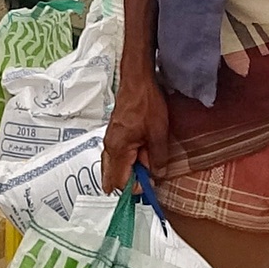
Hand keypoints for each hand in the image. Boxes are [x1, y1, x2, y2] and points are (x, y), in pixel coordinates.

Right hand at [101, 70, 173, 192]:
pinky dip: (128, 160)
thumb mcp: (158, 133)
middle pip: (112, 177)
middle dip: (130, 182)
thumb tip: (158, 174)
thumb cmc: (146, 102)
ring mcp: (110, 140)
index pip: (120, 182)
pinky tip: (142, 154)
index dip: (136, 187)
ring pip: (115, 166)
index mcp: (118, 149)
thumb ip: (158, 158)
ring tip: (147, 164)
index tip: (151, 183)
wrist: (137, 80)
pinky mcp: (114, 134)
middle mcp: (110, 147)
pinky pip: (117, 155)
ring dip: (130, 170)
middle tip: (148, 178)